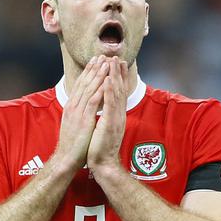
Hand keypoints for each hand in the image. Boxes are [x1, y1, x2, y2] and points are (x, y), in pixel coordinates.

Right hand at [52, 57, 110, 171]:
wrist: (66, 159)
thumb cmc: (72, 144)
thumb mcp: (74, 124)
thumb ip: (79, 113)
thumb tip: (84, 107)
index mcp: (71, 107)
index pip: (80, 85)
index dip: (88, 72)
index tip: (95, 61)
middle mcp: (73, 106)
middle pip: (84, 83)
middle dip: (93, 68)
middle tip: (101, 55)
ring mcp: (77, 112)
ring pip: (88, 89)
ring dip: (98, 75)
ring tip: (106, 62)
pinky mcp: (84, 120)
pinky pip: (92, 101)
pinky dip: (99, 90)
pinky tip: (106, 81)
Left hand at [88, 58, 128, 172]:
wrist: (102, 164)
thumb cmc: (101, 147)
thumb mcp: (105, 127)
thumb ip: (107, 116)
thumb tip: (105, 107)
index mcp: (116, 115)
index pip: (118, 92)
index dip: (118, 77)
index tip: (116, 62)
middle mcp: (118, 115)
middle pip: (119, 89)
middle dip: (117, 72)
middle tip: (117, 56)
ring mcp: (115, 119)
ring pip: (115, 94)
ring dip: (114, 76)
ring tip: (112, 62)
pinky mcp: (109, 124)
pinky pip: (110, 106)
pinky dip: (108, 92)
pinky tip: (106, 81)